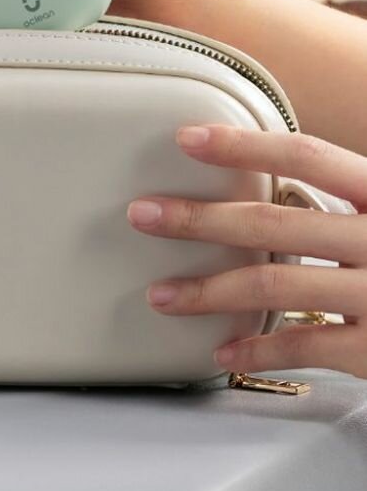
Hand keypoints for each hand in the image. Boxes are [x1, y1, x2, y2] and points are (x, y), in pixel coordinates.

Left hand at [128, 123, 366, 378]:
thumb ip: (349, 198)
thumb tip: (268, 174)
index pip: (309, 155)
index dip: (245, 144)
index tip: (187, 138)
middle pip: (275, 223)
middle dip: (199, 219)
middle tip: (144, 215)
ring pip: (277, 288)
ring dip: (209, 291)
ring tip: (161, 294)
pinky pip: (305, 348)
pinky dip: (258, 350)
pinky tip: (222, 352)